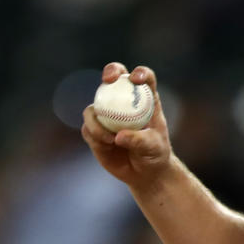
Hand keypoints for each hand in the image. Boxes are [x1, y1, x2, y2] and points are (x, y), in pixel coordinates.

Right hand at [81, 63, 171, 188]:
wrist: (144, 172)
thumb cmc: (155, 155)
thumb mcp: (153, 148)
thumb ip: (139, 140)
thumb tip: (118, 136)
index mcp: (145, 100)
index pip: (144, 79)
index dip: (140, 73)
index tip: (136, 79)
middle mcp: (124, 102)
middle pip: (115, 77)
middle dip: (111, 71)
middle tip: (108, 80)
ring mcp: (107, 114)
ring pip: (94, 107)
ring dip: (98, 121)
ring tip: (111, 139)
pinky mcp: (95, 130)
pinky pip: (88, 127)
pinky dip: (95, 134)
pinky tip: (107, 145)